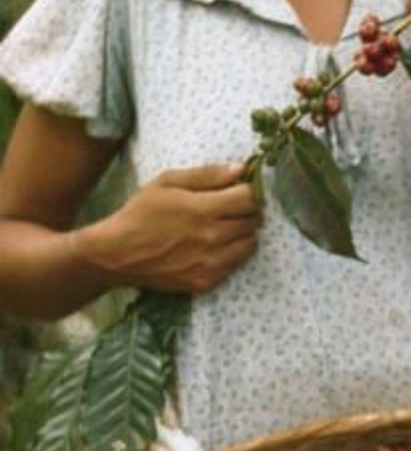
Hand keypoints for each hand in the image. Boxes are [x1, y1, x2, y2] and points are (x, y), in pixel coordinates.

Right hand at [78, 164, 262, 294]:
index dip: (248, 191)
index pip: (250, 198)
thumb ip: (207, 175)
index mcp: (203, 210)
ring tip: (220, 228)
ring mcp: (212, 263)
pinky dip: (230, 253)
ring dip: (242, 233)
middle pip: (254, 220)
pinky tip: (211, 247)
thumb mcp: (167, 183)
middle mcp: (213, 237)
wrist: (115, 256)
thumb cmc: (140, 213)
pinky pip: (236, 263)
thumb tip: (241, 169)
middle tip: (228, 209)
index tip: (239, 191)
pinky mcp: (207, 281)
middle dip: (246, 211)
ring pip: (251, 242)